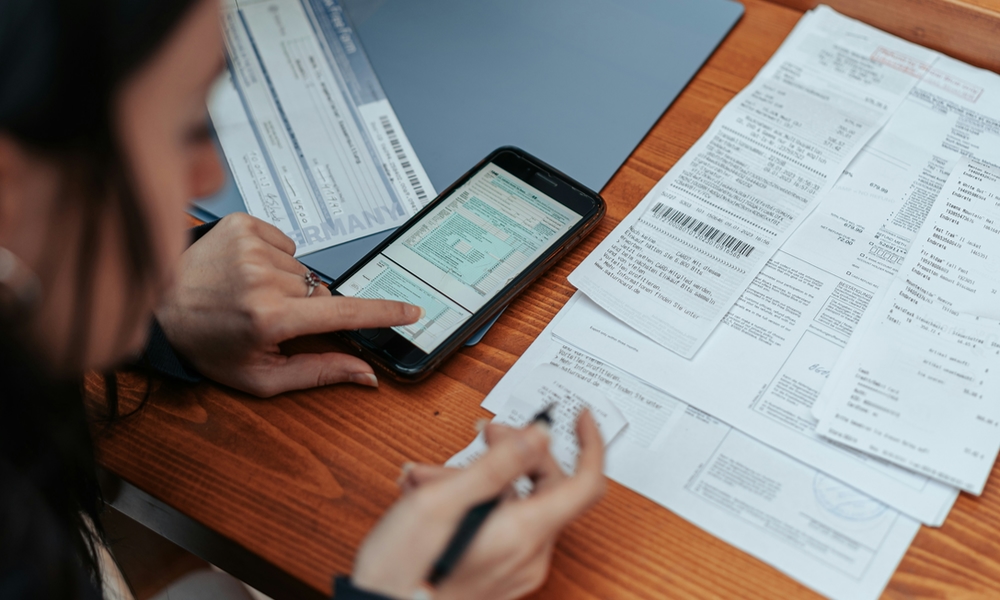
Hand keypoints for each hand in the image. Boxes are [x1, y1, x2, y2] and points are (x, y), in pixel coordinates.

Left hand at [154, 213, 421, 396]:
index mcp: (270, 319)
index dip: (383, 313)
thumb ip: (319, 373)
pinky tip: (246, 271)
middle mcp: (263, 279)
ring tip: (251, 294)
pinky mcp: (243, 224)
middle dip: (309, 307)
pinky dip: (274, 258)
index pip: (344, 314)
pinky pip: (285, 243)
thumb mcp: (262, 377)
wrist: (160, 306)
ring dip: (288, 283)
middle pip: (322, 292)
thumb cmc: (208, 346)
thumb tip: (366, 374)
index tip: (412, 311)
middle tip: (270, 317)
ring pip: (303, 269)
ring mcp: (252, 247)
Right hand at [351, 410, 606, 599]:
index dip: (589, 443)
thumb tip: (540, 435)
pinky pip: (504, 525)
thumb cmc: (403, 568)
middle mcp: (530, 554)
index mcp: (525, 532)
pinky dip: (477, 502)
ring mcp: (517, 568)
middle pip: (549, 487)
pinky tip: (437, 496)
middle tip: (484, 432)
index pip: (586, 482)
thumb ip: (498, 464)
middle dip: (516, 451)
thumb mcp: (443, 500)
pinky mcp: (500, 574)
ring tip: (430, 475)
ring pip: (518, 504)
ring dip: (482, 477)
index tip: (580, 417)